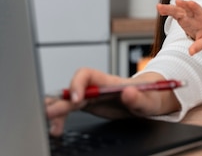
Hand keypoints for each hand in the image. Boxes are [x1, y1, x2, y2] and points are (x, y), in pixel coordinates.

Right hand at [45, 68, 179, 136]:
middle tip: (51, 114)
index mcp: (109, 82)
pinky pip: (70, 109)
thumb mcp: (149, 99)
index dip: (78, 84)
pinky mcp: (89, 105)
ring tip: (52, 126)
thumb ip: (139, 97)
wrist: (149, 99)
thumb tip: (128, 92)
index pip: (86, 75)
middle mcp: (96, 86)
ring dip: (56, 110)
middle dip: (60, 101)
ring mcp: (91, 96)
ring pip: (67, 100)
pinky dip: (61, 117)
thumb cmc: (150, 95)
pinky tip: (57, 127)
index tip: (77, 99)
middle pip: (73, 90)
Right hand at [156, 0, 201, 54]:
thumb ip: (198, 46)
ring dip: (169, 8)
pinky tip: (159, 8)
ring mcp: (186, 15)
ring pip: (177, 10)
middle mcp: (193, 15)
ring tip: (160, 7)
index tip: (190, 2)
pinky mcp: (180, 16)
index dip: (195, 6)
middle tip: (177, 2)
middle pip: (186, 9)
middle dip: (182, 5)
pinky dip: (166, 10)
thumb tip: (191, 52)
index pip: (199, 11)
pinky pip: (173, 13)